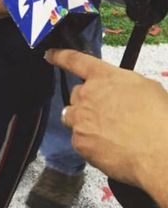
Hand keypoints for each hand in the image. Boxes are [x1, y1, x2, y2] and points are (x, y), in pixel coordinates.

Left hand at [47, 49, 167, 201]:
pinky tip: (109, 148)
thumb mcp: (146, 88)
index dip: (60, 56)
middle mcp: (87, 94)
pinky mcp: (79, 142)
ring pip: (72, 117)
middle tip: (108, 115)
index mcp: (105, 77)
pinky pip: (79, 140)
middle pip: (76, 94)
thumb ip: (123, 84)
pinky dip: (90, 144)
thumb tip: (119, 92)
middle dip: (88, 102)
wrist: (158, 153)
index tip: (50, 54)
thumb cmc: (159, 120)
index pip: (75, 60)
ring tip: (107, 133)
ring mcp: (80, 118)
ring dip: (83, 122)